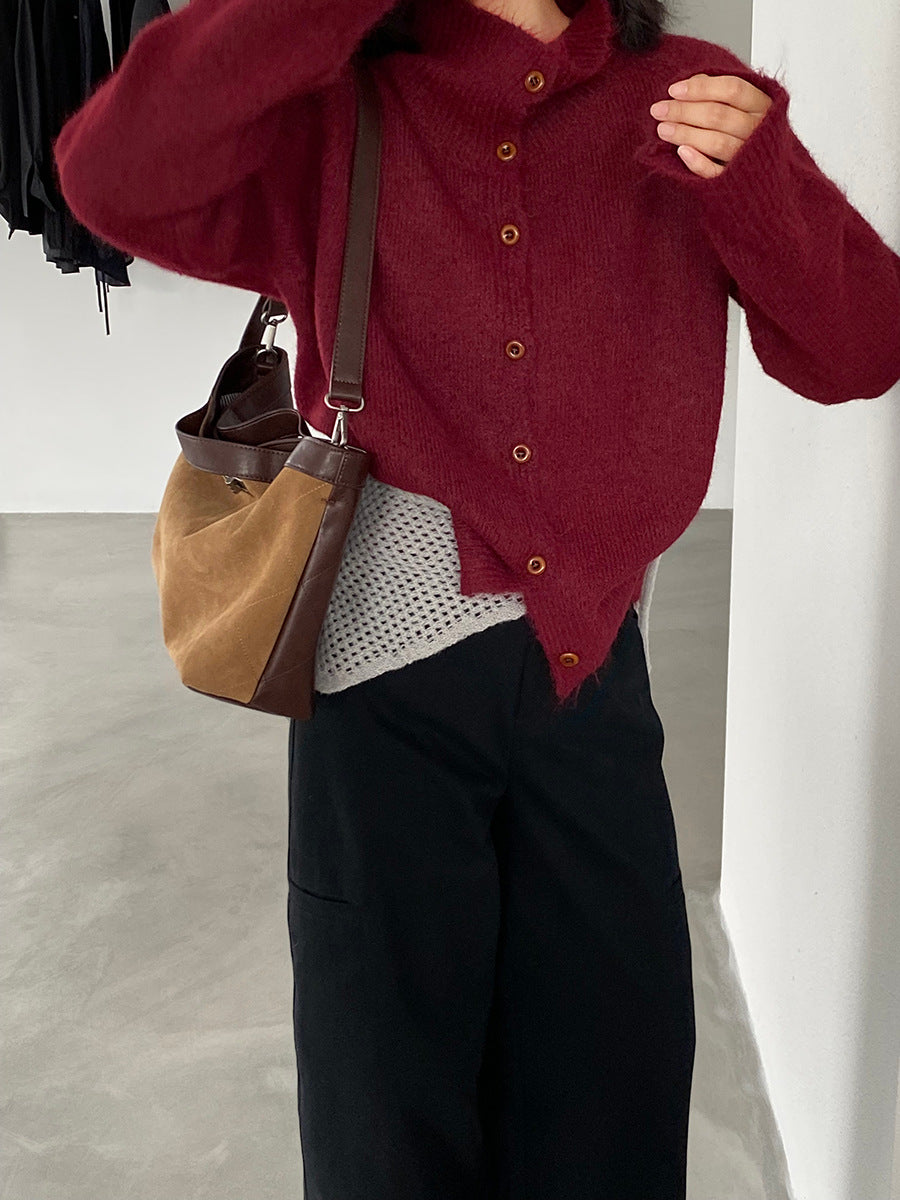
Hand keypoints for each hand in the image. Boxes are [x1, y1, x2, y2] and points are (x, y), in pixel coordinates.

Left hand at [649, 73, 773, 178]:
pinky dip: (698, 163)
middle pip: (720, 115)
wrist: (769, 171)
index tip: (673, 90)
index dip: (701, 88)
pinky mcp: (738, 179)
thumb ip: (719, 91)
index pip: (732, 89)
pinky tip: (681, 152)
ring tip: (663, 129)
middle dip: (684, 111)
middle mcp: (760, 130)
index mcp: (764, 105)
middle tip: (659, 110)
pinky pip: (717, 173)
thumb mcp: (742, 104)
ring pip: (717, 142)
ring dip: (686, 134)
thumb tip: (690, 83)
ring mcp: (749, 156)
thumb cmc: (751, 130)